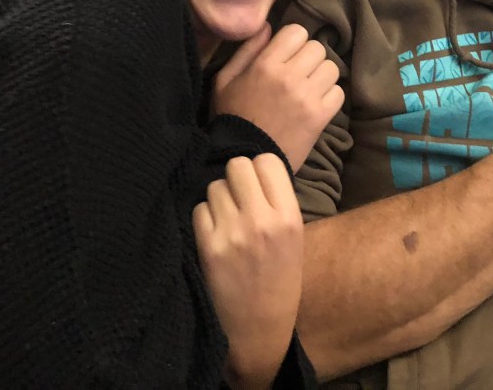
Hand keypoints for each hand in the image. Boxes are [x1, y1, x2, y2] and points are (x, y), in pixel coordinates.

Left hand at [193, 154, 303, 389]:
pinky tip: (213, 236)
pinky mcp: (208, 247)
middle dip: (235, 179)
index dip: (258, 170)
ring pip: (215, 186)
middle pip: (237, 165)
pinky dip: (203, 219)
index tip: (256, 186)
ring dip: (218, 199)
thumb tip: (252, 171)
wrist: (258, 332)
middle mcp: (262, 220)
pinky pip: (199, 209)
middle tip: (238, 200)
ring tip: (226, 221)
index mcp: (289, 217)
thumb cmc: (279, 284)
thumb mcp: (294, 239)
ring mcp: (233, 233)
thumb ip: (276, 204)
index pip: (267, 161)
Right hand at [213, 23, 343, 171]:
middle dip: (308, 58)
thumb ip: (247, 50)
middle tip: (298, 73)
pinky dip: (329, 96)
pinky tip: (315, 104)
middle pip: (317, 48)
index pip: (297, 32)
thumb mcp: (225, 80)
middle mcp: (289, 77)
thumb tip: (269, 27)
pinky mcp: (320, 117)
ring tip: (308, 88)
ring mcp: (307, 97)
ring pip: (331, 68)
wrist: (244, 158)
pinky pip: (338, 92)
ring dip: (321, 76)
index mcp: (265, 64)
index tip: (287, 54)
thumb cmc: (231, 116)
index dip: (293, 41)